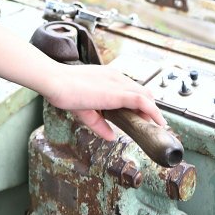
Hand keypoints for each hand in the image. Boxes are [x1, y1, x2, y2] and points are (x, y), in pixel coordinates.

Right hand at [39, 63, 166, 140]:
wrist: (55, 81)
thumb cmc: (63, 90)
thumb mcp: (84, 110)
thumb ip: (99, 124)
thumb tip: (112, 137)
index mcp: (107, 77)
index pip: (130, 87)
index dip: (139, 102)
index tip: (141, 115)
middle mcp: (116, 78)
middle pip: (142, 91)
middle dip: (148, 107)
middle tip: (150, 123)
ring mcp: (119, 84)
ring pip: (146, 96)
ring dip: (153, 111)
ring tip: (157, 125)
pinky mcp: (119, 94)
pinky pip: (143, 102)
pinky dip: (154, 112)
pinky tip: (158, 123)